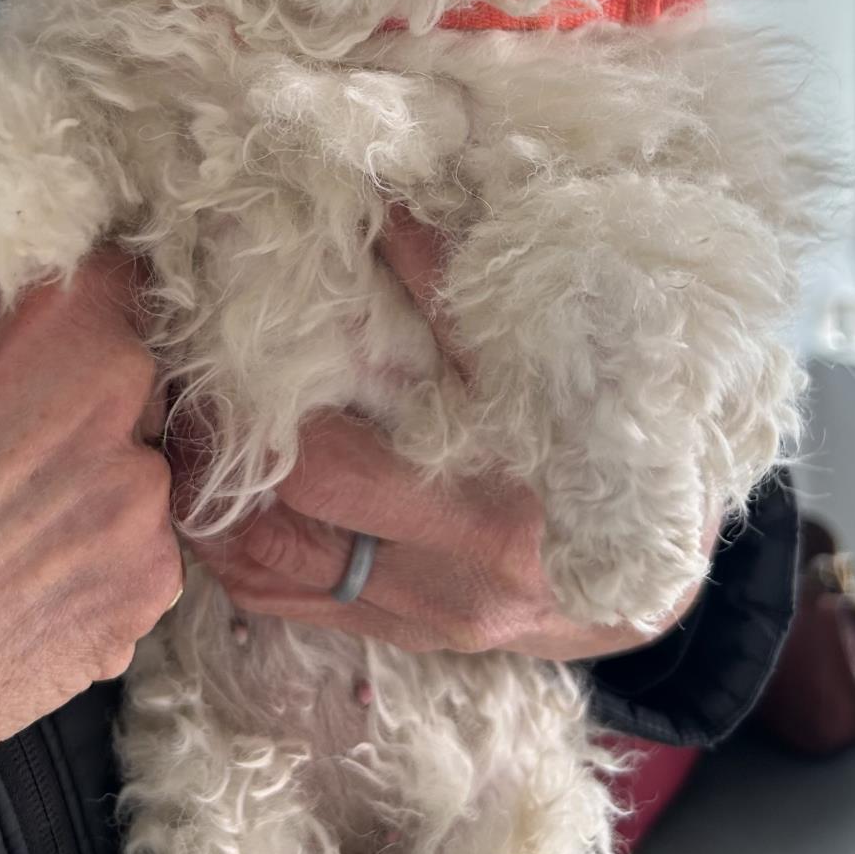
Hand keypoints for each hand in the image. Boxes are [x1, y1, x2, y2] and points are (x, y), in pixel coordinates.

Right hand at [0, 249, 181, 764]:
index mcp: (47, 326)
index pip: (115, 276)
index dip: (82, 308)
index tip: (56, 335)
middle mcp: (114, 396)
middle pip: (132, 375)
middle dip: (85, 399)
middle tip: (15, 445)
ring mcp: (141, 495)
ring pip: (138, 466)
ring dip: (96, 484)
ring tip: (12, 530)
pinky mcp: (149, 585)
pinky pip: (141, 548)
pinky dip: (100, 558)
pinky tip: (29, 582)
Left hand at [190, 210, 714, 655]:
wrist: (672, 571)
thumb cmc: (621, 449)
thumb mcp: (557, 370)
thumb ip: (461, 299)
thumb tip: (382, 214)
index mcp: (489, 514)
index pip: (332, 474)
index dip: (258, 420)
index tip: (215, 360)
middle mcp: (449, 585)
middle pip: (288, 531)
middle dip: (221, 464)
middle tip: (182, 396)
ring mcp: (424, 621)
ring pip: (276, 581)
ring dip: (213, 516)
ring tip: (182, 446)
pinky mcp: (408, 639)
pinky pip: (295, 611)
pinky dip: (241, 562)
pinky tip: (216, 511)